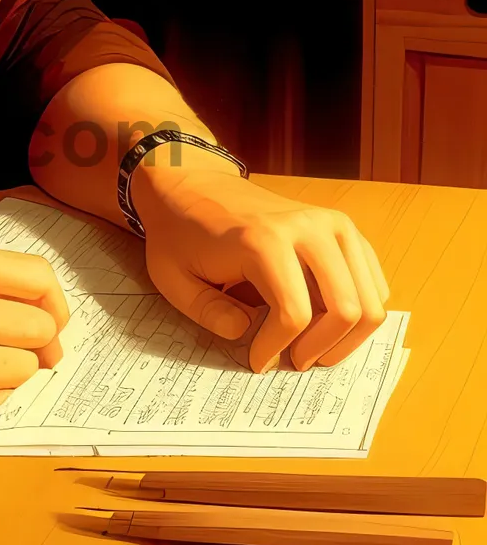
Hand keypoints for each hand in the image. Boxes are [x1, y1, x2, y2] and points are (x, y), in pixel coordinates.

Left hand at [131, 165, 389, 373]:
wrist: (191, 182)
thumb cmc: (180, 230)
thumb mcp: (171, 277)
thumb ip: (207, 313)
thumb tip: (248, 335)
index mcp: (263, 239)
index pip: (293, 315)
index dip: (277, 349)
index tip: (258, 363)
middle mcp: (307, 227)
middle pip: (346, 309)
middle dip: (321, 349)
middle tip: (295, 362)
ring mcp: (331, 223)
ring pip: (370, 299)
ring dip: (347, 337)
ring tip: (313, 349)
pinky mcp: (342, 226)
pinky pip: (373, 281)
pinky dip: (360, 310)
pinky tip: (327, 322)